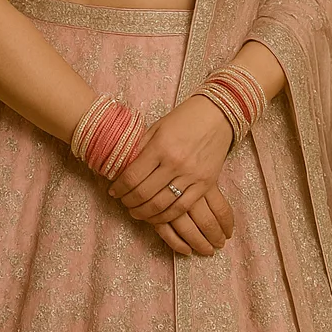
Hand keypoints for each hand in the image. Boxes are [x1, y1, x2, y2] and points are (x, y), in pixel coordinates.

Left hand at [109, 95, 232, 249]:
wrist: (218, 115)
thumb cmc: (185, 118)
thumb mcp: (157, 127)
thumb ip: (140, 148)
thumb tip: (122, 170)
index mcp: (160, 146)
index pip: (132, 177)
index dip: (119, 188)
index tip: (113, 191)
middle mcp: (175, 163)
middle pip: (144, 194)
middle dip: (128, 202)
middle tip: (123, 202)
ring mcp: (191, 175)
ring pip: (161, 205)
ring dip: (144, 213)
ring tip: (136, 212)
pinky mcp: (205, 183)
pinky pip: (182, 207)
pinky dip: (166, 216)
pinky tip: (156, 216)